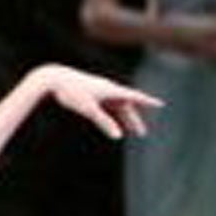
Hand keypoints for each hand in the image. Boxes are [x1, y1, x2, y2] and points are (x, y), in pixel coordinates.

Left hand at [39, 65, 158, 137]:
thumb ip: (104, 122)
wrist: (55, 78)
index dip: (148, 101)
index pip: (134, 96)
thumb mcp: (89, 109)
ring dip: (124, 118)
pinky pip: (108, 106)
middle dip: (134, 119)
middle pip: (126, 106)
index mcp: (111, 90)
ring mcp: (100, 92)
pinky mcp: (92, 94)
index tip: (160, 104)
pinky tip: (114, 124)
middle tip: (142, 133)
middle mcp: (109, 89)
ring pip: (117, 106)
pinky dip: (113, 115)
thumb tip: (117, 136)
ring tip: (131, 131)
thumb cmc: (72, 92)